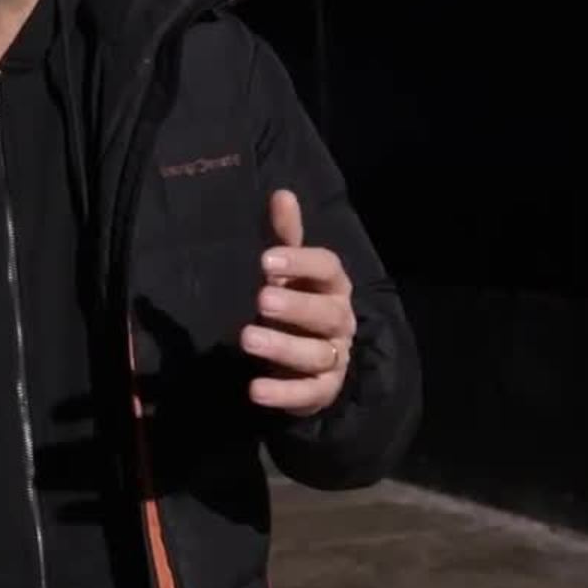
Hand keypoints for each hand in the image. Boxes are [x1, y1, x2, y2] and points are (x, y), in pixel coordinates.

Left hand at [240, 188, 356, 418]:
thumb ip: (285, 236)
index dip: (300, 262)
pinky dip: (283, 394)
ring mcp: (334, 357)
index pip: (328, 268)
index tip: (266, 260)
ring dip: (282, 347)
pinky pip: (308, 394)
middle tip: (262, 299)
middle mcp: (340, 320)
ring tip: (247, 339)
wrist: (314, 360)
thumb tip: (281, 194)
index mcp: (332, 285)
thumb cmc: (297, 301)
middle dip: (296, 306)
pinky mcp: (323, 390)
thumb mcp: (290, 269)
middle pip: (326, 312)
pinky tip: (255, 390)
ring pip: (316, 354)